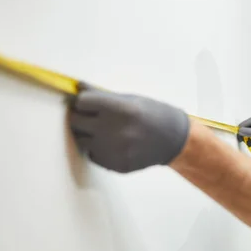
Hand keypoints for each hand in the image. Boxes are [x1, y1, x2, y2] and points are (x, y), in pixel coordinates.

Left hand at [68, 83, 189, 172]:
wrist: (175, 140)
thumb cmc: (154, 114)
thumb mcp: (131, 99)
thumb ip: (102, 95)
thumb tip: (77, 86)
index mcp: (120, 109)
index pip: (82, 102)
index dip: (84, 101)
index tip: (89, 102)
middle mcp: (114, 130)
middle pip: (75, 121)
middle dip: (80, 116)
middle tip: (91, 116)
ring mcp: (113, 150)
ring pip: (80, 140)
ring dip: (87, 134)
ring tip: (104, 131)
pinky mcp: (115, 165)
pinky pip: (92, 155)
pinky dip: (97, 149)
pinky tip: (113, 143)